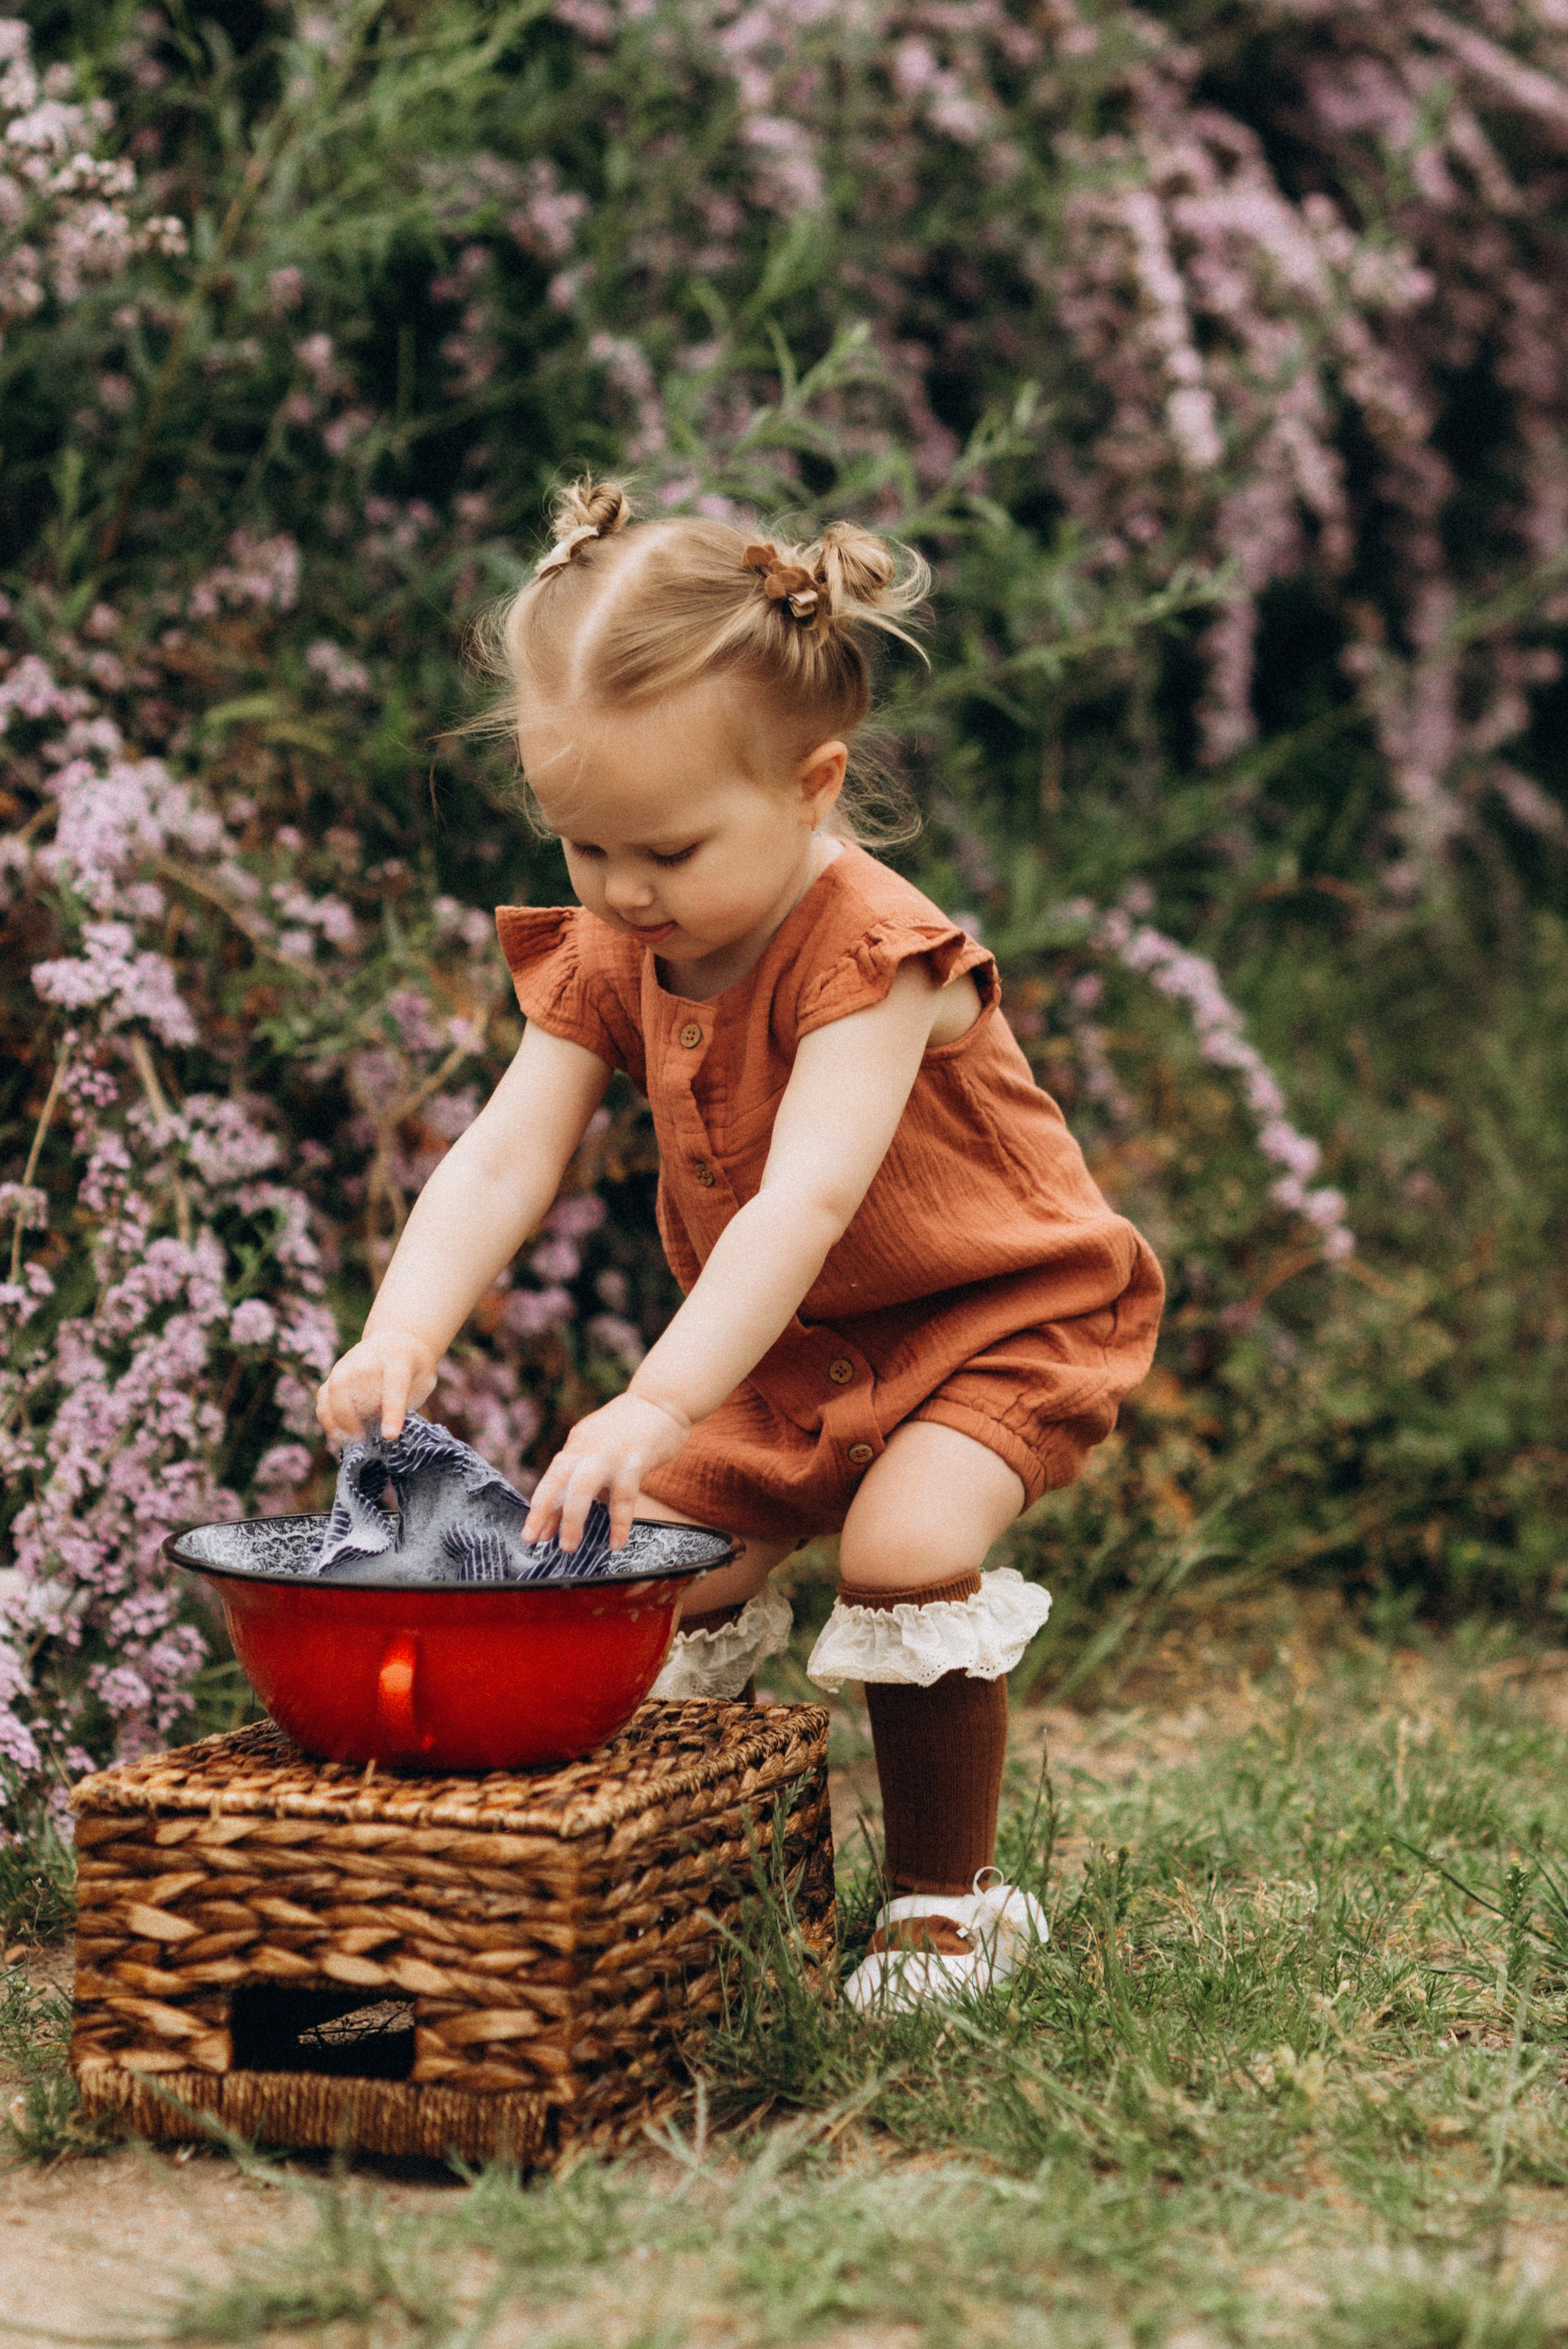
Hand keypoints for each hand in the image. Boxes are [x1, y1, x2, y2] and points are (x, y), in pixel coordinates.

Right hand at [316, 1329, 437, 1447]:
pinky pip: (323, 1395)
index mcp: (399, 1357)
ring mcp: (348, 1362)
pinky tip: (338, 1434)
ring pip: (335, 1388)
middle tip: (363, 1438)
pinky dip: (327, 1417)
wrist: (395, 1341)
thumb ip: (411, 1402)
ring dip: (338, 1418)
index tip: (390, 1436)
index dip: (392, 1412)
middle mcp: (370, 1356)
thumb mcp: (424, 1381)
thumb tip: (391, 1432)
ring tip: (349, 1439)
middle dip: (357, 1414)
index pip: (395, 1384)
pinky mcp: (335, 1373)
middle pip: (358, 1382)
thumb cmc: (412, 1368)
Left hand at [523, 1390, 690, 1551]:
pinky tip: (616, 1543)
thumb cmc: (633, 1428)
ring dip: (572, 1520)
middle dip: (543, 1512)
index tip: (531, 1533)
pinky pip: (623, 1498)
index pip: (552, 1479)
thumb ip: (589, 1472)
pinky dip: (619, 1524)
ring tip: (568, 1546)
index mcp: (577, 1445)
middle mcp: (586, 1448)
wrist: (663, 1399)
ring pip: (582, 1489)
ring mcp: (609, 1454)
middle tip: (534, 1539)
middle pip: (556, 1481)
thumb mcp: (600, 1445)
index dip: (540, 1507)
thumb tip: (574, 1507)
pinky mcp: (634, 1461)